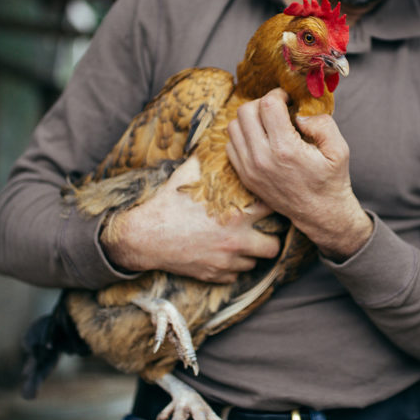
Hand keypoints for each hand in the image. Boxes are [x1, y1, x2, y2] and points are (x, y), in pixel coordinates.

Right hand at [100, 157, 280, 283]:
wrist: (145, 236)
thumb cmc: (168, 204)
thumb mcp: (189, 175)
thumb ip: (208, 161)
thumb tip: (218, 144)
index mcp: (236, 213)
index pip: (273, 208)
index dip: (274, 204)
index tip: (269, 201)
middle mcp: (237, 240)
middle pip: (274, 245)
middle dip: (273, 238)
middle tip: (265, 230)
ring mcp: (226, 261)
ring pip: (255, 263)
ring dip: (252, 254)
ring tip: (244, 242)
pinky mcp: (215, 275)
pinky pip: (235, 275)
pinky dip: (233, 267)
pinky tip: (225, 254)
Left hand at [226, 88, 372, 260]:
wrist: (320, 214)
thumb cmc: (331, 180)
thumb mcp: (340, 150)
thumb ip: (323, 124)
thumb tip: (299, 114)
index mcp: (286, 149)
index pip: (268, 104)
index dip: (278, 94)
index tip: (288, 99)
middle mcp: (262, 158)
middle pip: (246, 111)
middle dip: (263, 103)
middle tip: (278, 109)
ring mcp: (249, 169)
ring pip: (233, 126)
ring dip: (250, 119)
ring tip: (268, 123)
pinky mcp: (244, 176)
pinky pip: (231, 145)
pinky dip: (242, 136)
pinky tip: (260, 139)